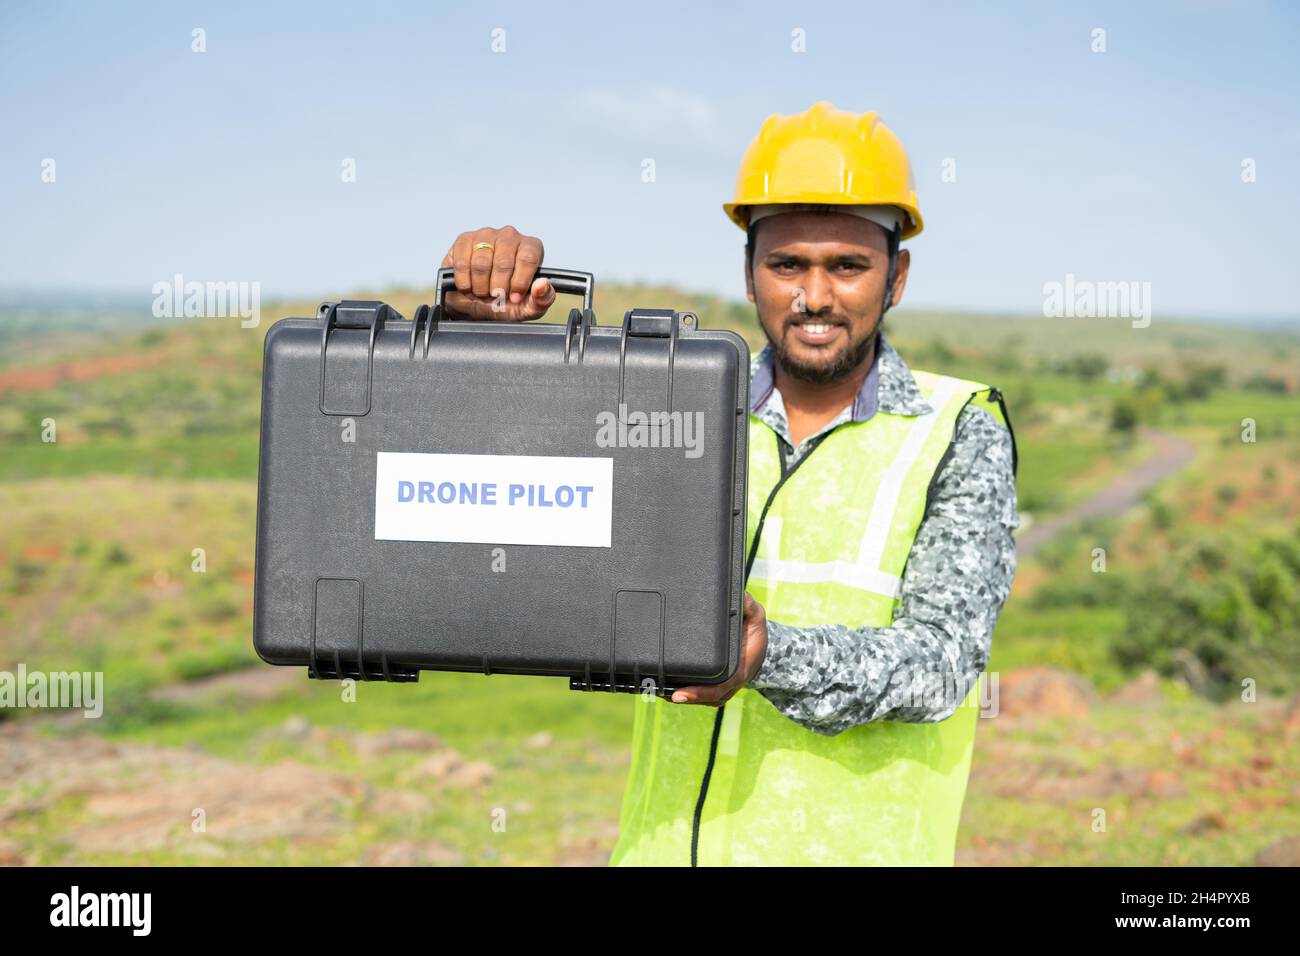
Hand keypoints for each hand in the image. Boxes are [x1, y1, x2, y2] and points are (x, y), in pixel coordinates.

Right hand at [440, 225, 555, 320]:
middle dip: (498, 288)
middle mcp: (510, 236)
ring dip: (480, 286)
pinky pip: (462, 261)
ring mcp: (486, 235)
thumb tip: (542, 284)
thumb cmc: (506, 303)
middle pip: (504, 262)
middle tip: (495, 297)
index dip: (519, 281)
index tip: (514, 298)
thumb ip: (542, 299)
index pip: (528, 258)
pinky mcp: (465, 240)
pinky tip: (468, 287)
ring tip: (481, 293)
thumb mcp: (528, 308)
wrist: (477, 304)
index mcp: (531, 248)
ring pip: (482, 262)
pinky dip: (464, 281)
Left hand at [671, 593, 767, 705]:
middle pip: (704, 697)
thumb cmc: (754, 631)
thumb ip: (750, 607)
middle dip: (682, 697)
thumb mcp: (756, 617)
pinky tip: (667, 688)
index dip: (698, 693)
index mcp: (739, 672)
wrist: (756, 643)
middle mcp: (730, 684)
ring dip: (680, 697)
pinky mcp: (716, 684)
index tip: (679, 694)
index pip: (717, 689)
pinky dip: (684, 693)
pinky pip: (700, 694)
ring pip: (701, 698)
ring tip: (658, 690)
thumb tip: (742, 596)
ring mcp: (723, 687)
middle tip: (661, 692)